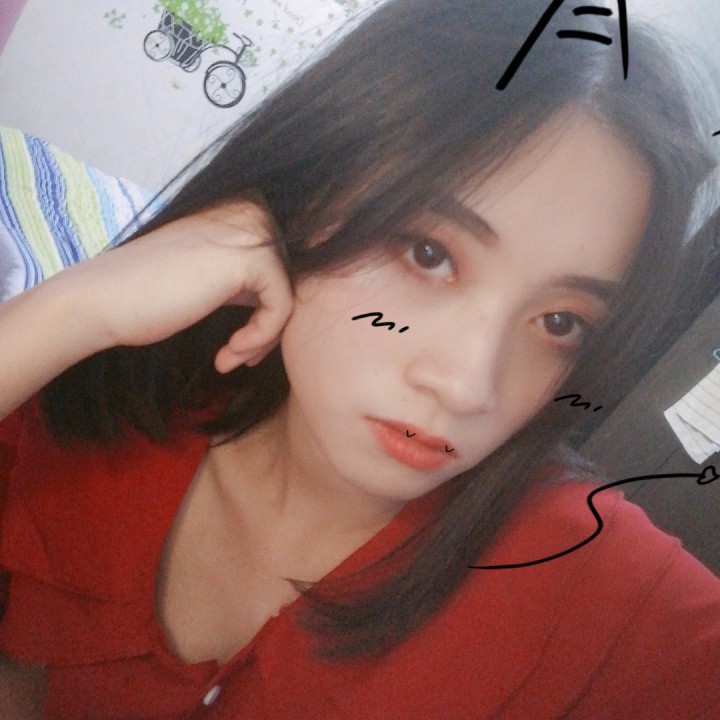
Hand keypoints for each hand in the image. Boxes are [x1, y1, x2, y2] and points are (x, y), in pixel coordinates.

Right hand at [53, 201, 293, 372]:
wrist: (104, 300)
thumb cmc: (150, 296)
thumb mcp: (211, 278)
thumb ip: (246, 276)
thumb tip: (291, 298)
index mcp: (242, 211)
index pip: (283, 269)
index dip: (269, 314)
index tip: (243, 344)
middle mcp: (252, 210)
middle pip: (291, 282)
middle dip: (270, 328)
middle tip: (238, 355)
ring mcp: (253, 229)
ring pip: (291, 296)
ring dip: (265, 338)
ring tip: (234, 358)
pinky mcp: (250, 256)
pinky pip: (282, 306)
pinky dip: (261, 337)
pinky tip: (230, 353)